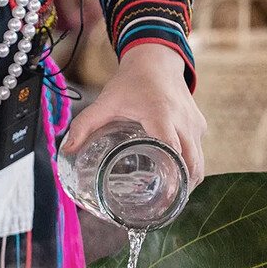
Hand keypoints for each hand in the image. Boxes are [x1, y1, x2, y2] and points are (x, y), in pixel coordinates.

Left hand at [63, 44, 206, 186]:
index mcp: (160, 115)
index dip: (172, 175)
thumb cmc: (131, 82)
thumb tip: (66, 151)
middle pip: (191, 163)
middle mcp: (183, 121)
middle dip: (182, 188)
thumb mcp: (104, 102)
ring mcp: (195, 124)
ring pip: (199, 161)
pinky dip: (190, 169)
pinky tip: (175, 181)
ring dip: (188, 182)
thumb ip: (84, 126)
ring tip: (170, 200)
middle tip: (164, 208)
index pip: (172, 149)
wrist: (157, 59)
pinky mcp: (200, 125)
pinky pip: (198, 153)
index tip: (165, 196)